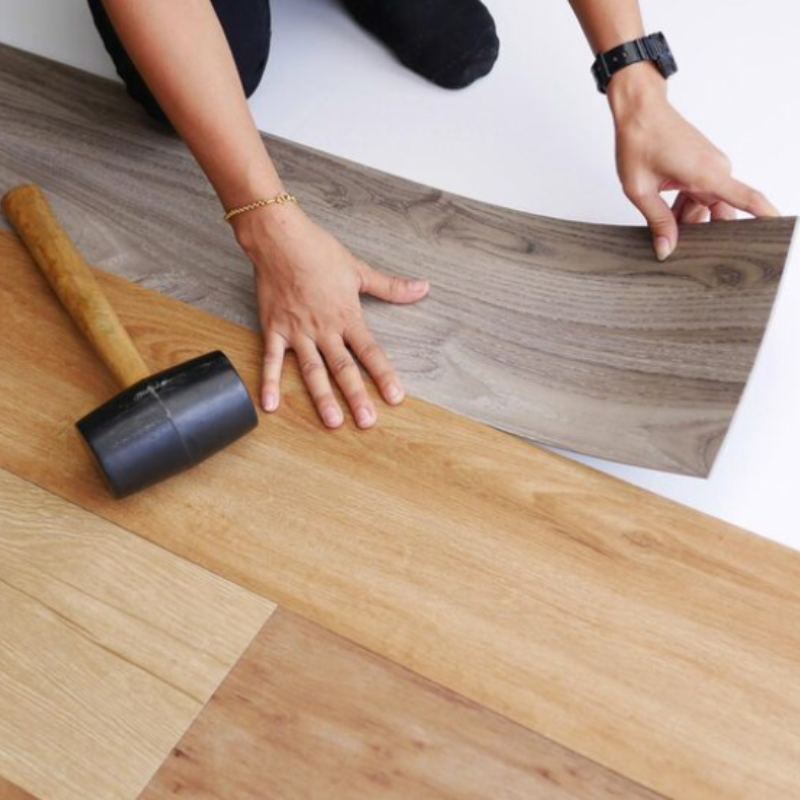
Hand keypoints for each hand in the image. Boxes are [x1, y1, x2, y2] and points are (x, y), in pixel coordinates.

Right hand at [233, 204, 428, 428]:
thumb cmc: (319, 252)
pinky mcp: (274, 329)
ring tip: (332, 422)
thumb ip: (390, 287)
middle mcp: (324, 329)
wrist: (280, 239)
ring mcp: (298, 332)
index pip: (371, 351)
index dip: (384, 375)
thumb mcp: (359, 270)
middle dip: (356, 396)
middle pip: (343, 368)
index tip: (395, 397)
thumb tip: (422, 288)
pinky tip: (270, 406)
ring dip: (322, 398)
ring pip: (312, 370)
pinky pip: (271, 360)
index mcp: (347, 316)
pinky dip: (269, 383)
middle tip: (367, 422)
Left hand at [608, 63, 778, 260]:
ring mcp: (711, 166)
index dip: (765, 215)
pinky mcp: (703, 166)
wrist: (638, 110)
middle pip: (721, 212)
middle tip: (680, 248)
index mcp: (706, 174)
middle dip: (704, 232)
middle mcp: (716, 169)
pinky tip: (667, 216)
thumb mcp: (641, 190)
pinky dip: (686, 207)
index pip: (747, 198)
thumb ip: (657, 221)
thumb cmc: (639, 141)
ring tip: (663, 229)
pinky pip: (702, 195)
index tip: (778, 230)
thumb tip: (667, 249)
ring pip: (709, 206)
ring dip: (689, 220)